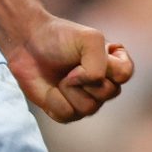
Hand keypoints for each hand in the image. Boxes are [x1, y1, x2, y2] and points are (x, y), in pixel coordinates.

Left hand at [4, 15, 133, 122]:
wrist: (27, 42)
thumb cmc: (58, 36)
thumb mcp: (89, 38)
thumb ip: (101, 62)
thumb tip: (89, 84)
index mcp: (113, 65)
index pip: (124, 73)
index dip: (106, 65)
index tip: (89, 51)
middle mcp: (103, 85)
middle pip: (108, 93)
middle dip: (84, 77)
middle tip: (70, 65)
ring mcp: (86, 100)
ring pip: (89, 108)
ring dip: (69, 88)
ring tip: (60, 76)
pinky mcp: (65, 111)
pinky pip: (67, 115)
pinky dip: (54, 99)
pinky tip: (50, 88)